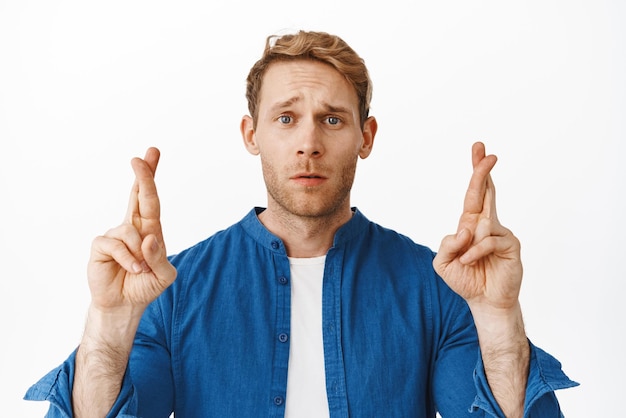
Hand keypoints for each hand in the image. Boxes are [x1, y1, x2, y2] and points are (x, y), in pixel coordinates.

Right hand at [87, 147, 176, 312]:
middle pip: (137, 196)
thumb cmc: (145, 286)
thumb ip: (160, 257)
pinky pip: (116, 245)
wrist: (124, 305)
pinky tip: (132, 269)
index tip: (151, 154)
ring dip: (139, 253)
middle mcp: (133, 227)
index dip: (150, 177)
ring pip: (130, 231)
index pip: (151, 199)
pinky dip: (128, 259)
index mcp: (150, 229)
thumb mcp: (164, 275)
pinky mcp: (101, 246)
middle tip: (140, 158)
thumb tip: (149, 237)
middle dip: (142, 176)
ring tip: (140, 269)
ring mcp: (115, 235)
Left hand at [433, 142, 521, 312]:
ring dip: (468, 243)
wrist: (485, 302)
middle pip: (486, 191)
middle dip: (483, 171)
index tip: (479, 150)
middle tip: (486, 152)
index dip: (477, 172)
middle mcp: (486, 224)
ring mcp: (500, 232)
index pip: (474, 193)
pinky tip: (471, 262)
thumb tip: (464, 230)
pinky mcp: (511, 245)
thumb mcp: (443, 262)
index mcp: (470, 223)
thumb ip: (447, 244)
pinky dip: (475, 252)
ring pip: (482, 222)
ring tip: (468, 261)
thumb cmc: (466, 279)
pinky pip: (487, 240)